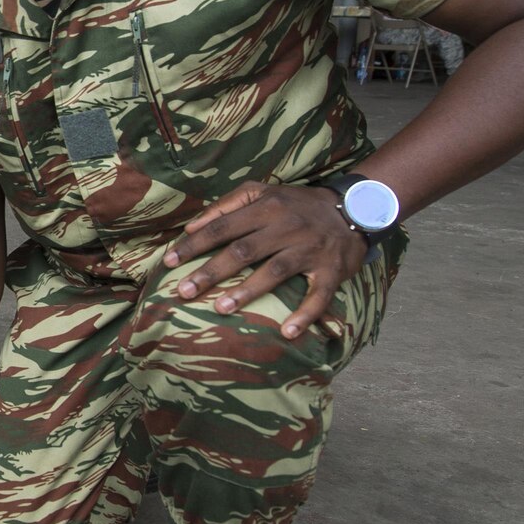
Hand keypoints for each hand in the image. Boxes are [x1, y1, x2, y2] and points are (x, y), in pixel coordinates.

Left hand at [162, 182, 367, 338]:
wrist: (355, 208)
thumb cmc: (297, 204)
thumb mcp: (263, 191)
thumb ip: (226, 205)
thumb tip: (191, 227)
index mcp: (266, 207)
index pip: (222, 227)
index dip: (194, 245)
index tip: (168, 263)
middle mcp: (287, 227)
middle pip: (243, 250)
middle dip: (211, 271)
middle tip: (184, 291)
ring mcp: (310, 249)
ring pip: (274, 271)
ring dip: (248, 291)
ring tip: (221, 308)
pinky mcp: (332, 270)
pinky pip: (318, 295)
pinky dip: (305, 314)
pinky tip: (287, 332)